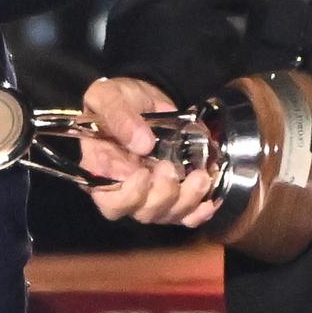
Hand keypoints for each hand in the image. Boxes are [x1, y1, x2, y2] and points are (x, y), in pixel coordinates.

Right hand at [78, 77, 217, 227]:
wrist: (140, 98)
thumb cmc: (117, 99)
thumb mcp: (110, 98)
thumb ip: (120, 118)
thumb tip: (143, 143)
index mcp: (101, 170)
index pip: (110, 200)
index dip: (128, 195)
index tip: (142, 173)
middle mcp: (124, 189)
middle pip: (141, 212)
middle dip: (162, 196)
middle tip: (171, 168)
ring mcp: (149, 194)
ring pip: (166, 215)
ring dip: (186, 201)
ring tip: (200, 177)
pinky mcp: (171, 193)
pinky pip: (185, 215)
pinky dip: (199, 212)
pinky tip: (210, 200)